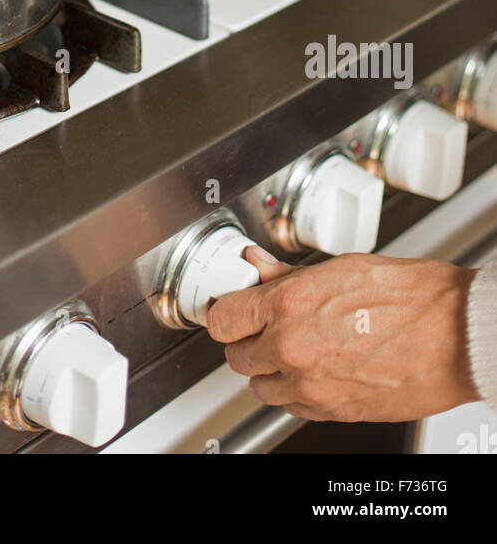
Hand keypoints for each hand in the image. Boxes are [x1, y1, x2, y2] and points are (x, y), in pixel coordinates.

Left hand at [207, 248, 478, 421]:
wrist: (457, 335)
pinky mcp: (333, 412)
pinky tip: (317, 368)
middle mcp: (293, 348)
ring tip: (297, 348)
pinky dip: (297, 392)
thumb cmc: (411, 297)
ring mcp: (312, 386)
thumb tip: (257, 267)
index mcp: (290, 305)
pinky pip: (293, 407)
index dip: (224, 313)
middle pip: (235, 357)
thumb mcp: (340, 268)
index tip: (230, 310)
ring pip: (261, 388)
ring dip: (270, 370)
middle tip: (266, 326)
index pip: (221, 320)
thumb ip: (288, 275)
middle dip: (248, 341)